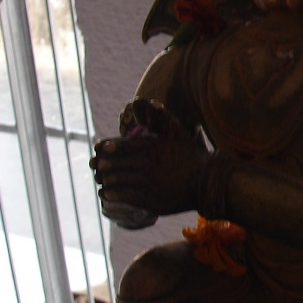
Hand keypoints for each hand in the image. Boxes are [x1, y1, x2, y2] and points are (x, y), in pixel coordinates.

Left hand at [91, 99, 209, 222]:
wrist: (206, 184)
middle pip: (116, 164)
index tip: (99, 148)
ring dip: (106, 180)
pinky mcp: (150, 200)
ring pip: (118, 180)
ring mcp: (149, 183)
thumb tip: (152, 102)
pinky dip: (113, 194)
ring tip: (102, 180)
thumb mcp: (180, 135)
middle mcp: (149, 164)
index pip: (122, 145)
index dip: (107, 147)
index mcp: (154, 147)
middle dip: (103, 165)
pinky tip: (107, 194)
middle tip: (96, 167)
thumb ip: (164, 119)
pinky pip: (125, 197)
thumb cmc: (192, 158)